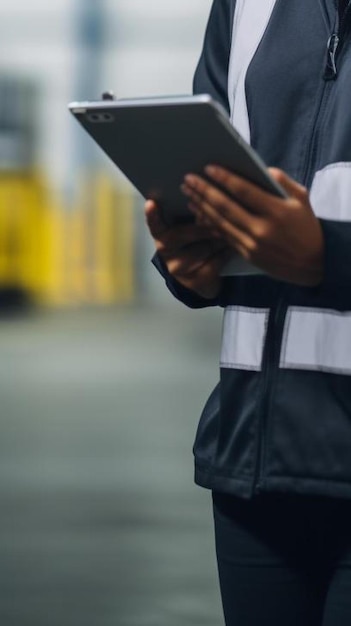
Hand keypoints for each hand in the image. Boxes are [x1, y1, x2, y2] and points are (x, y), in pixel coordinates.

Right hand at [145, 200, 231, 298]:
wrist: (199, 277)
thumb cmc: (194, 244)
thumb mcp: (188, 229)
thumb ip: (191, 216)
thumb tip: (205, 201)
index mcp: (160, 235)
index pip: (155, 224)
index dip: (152, 215)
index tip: (151, 203)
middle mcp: (165, 253)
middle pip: (183, 235)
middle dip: (205, 226)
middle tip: (222, 216)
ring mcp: (178, 269)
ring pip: (202, 249)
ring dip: (220, 239)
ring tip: (233, 230)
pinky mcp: (194, 281)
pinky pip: (214, 263)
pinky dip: (226, 253)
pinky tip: (233, 247)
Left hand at [181, 166, 323, 285]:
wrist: (314, 263)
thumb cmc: (307, 226)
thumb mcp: (301, 199)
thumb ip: (281, 181)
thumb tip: (259, 169)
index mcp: (277, 211)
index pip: (245, 191)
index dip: (224, 178)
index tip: (208, 168)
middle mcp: (262, 229)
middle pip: (226, 207)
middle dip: (204, 191)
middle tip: (188, 179)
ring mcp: (252, 244)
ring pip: (220, 223)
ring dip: (201, 206)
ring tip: (188, 193)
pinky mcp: (247, 255)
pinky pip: (224, 236)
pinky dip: (209, 224)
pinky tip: (199, 213)